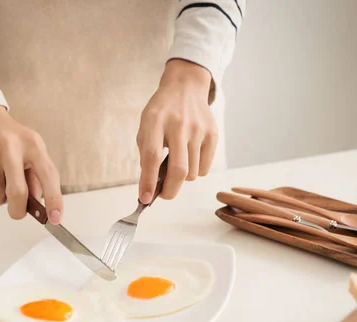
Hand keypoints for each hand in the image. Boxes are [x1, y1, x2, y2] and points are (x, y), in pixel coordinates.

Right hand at [0, 106, 62, 222]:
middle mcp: (11, 148)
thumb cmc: (13, 139)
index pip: (48, 176)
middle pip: (17, 193)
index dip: (54, 200)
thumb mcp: (33, 149)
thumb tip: (39, 205)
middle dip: (18, 210)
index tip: (56, 219)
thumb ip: (38, 176)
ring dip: (0, 199)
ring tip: (0, 182)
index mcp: (33, 145)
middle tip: (18, 211)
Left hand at [137, 59, 217, 202]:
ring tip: (177, 164)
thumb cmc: (161, 113)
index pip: (151, 157)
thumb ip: (146, 155)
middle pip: (178, 169)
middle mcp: (179, 125)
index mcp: (155, 121)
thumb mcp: (146, 127)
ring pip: (193, 173)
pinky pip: (205, 167)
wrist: (185, 88)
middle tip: (163, 195)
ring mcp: (198, 129)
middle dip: (170, 190)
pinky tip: (189, 157)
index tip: (144, 199)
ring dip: (183, 178)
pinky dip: (196, 170)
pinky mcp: (212, 134)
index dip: (148, 182)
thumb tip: (150, 188)